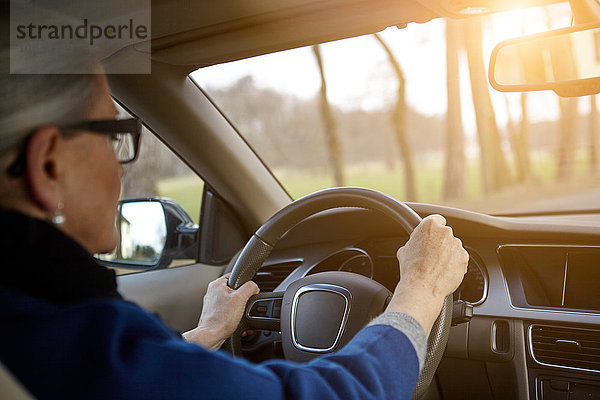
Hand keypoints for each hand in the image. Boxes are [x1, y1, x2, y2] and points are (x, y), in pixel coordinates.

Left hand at [183, 273, 258, 349]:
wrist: (211, 336)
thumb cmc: (221, 319)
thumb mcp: (241, 298)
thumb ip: (250, 287)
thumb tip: (254, 287)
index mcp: (216, 284)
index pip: (234, 276)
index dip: (244, 284)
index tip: (248, 292)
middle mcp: (212, 292)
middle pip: (235, 291)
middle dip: (243, 300)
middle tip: (243, 306)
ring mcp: (212, 304)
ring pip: (232, 303)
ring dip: (239, 310)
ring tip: (238, 316)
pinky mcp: (214, 314)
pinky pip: (228, 312)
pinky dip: (234, 317)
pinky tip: (236, 323)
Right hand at [385, 214, 468, 334]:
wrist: (422, 285)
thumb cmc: (411, 268)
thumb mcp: (405, 250)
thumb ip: (415, 242)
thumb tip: (416, 246)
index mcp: (430, 225)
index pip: (437, 219)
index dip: (434, 228)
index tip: (432, 235)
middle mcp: (445, 232)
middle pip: (445, 235)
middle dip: (440, 244)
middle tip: (431, 255)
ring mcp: (457, 245)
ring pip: (453, 247)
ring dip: (448, 254)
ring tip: (437, 267)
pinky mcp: (464, 258)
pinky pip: (460, 259)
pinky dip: (454, 264)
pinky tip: (444, 272)